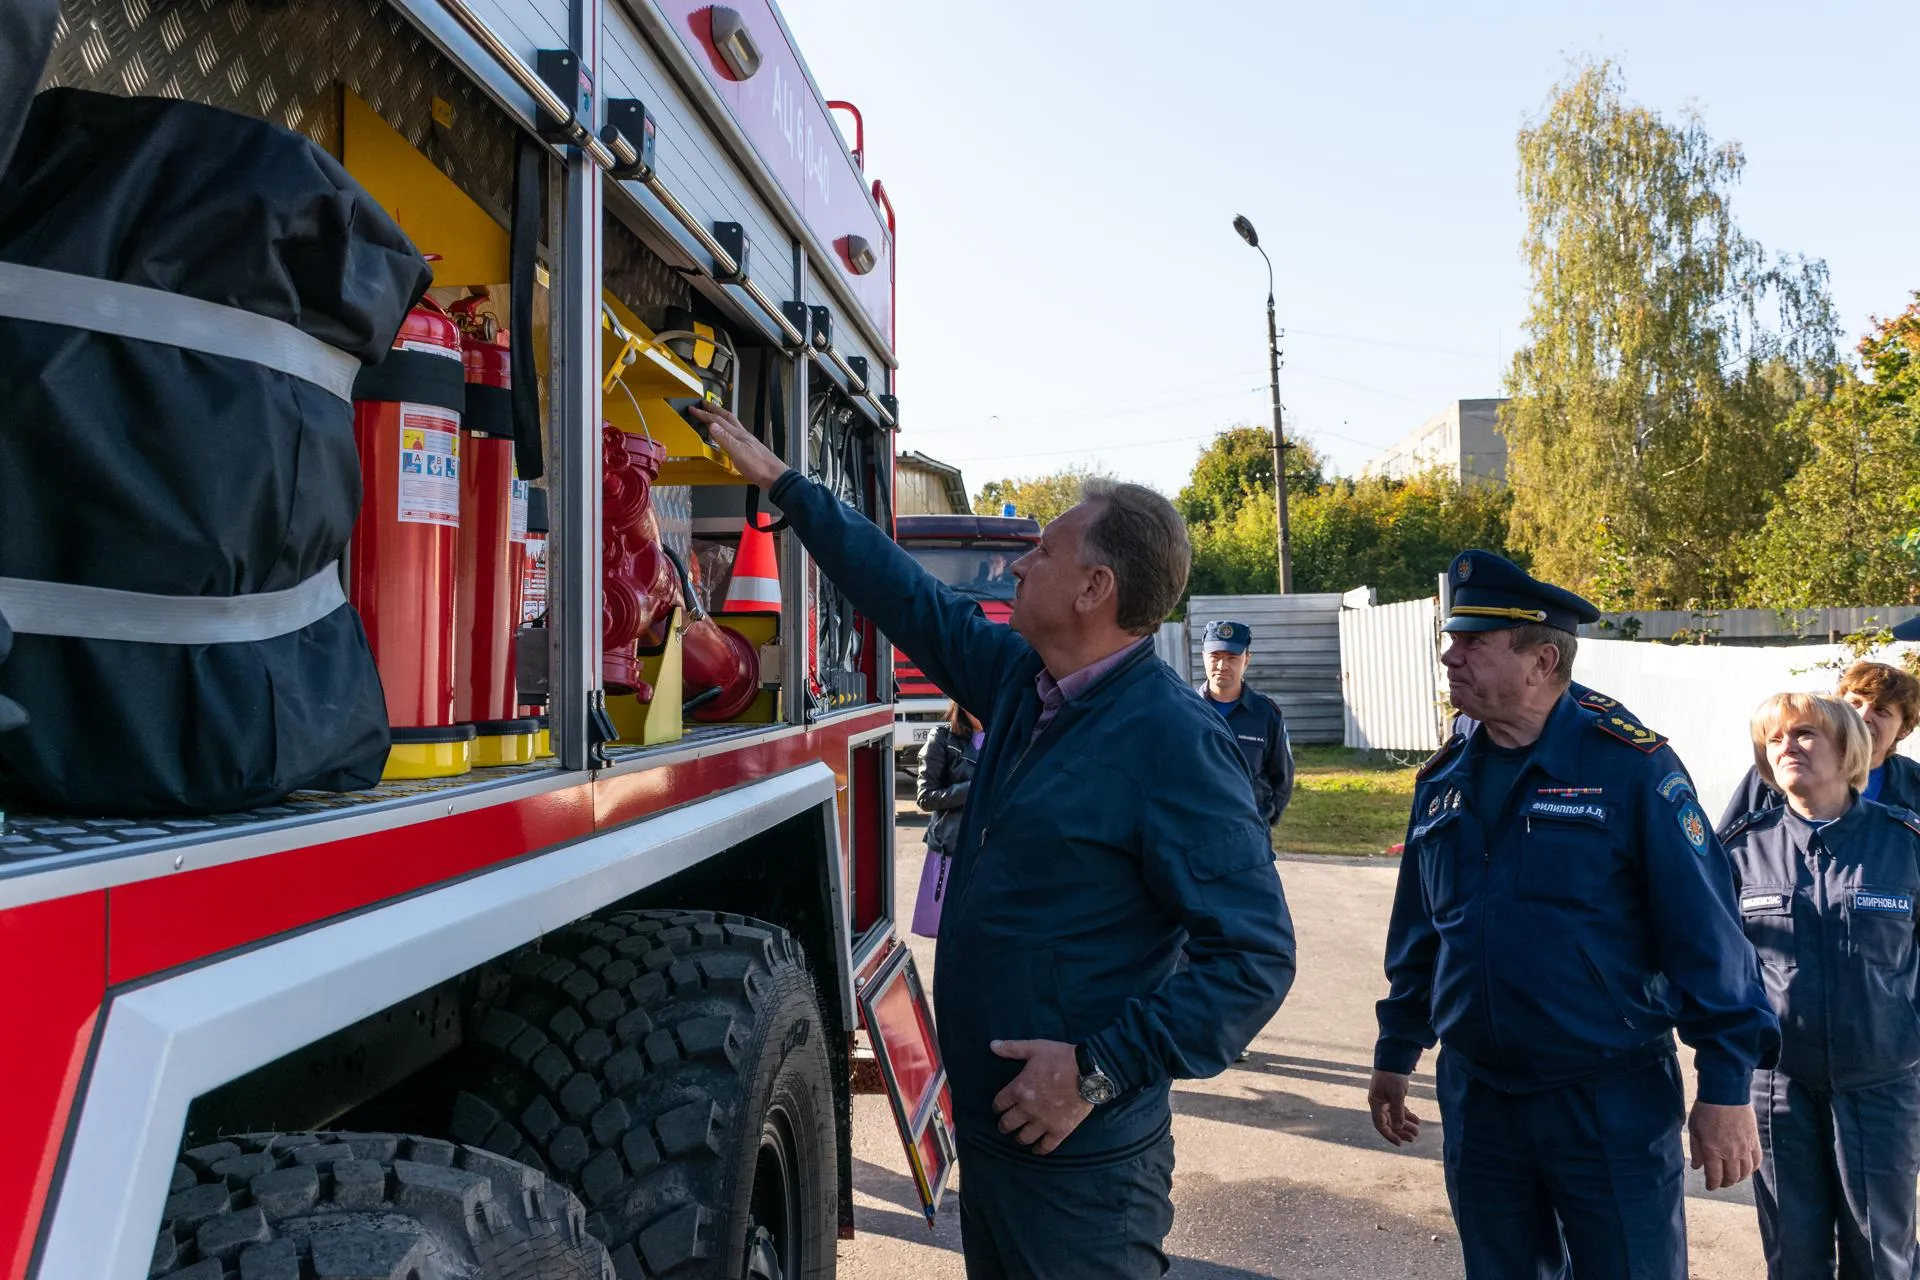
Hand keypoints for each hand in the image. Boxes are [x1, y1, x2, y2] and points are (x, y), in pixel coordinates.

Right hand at [688, 402, 787, 489]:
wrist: (774, 476)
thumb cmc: (758, 466)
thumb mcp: (738, 452)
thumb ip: (724, 439)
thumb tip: (712, 425)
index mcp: (738, 434)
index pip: (718, 420)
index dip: (704, 414)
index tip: (693, 409)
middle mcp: (742, 435)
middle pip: (726, 418)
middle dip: (714, 410)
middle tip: (704, 404)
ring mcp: (746, 441)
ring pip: (731, 424)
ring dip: (720, 417)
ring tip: (713, 414)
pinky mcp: (748, 449)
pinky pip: (734, 434)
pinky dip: (726, 429)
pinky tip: (726, 434)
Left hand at [990, 1039, 1092, 1155]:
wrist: (1088, 1071)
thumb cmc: (1060, 1058)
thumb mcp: (1034, 1048)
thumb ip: (1012, 1048)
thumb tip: (992, 1045)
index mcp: (1018, 1089)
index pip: (999, 1104)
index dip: (997, 1106)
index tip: (1000, 1107)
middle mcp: (1027, 1109)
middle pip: (1007, 1124)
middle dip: (1004, 1125)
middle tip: (1006, 1124)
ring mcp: (1043, 1122)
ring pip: (1023, 1138)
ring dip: (1019, 1137)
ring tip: (1020, 1134)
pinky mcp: (1059, 1131)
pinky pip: (1045, 1147)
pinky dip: (1039, 1149)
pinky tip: (1037, 1148)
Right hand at [1368, 1069, 1421, 1146]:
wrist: (1393, 1059)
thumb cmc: (1393, 1076)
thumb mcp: (1397, 1094)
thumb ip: (1397, 1111)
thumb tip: (1399, 1128)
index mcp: (1376, 1104)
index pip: (1381, 1125)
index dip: (1390, 1135)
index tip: (1400, 1143)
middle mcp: (1379, 1104)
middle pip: (1389, 1123)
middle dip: (1401, 1132)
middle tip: (1413, 1138)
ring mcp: (1385, 1100)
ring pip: (1395, 1117)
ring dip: (1405, 1125)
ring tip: (1417, 1132)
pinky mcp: (1392, 1096)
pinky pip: (1399, 1110)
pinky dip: (1407, 1116)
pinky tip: (1417, 1121)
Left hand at [1688, 1101, 1760, 1190]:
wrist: (1726, 1094)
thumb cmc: (1706, 1110)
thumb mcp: (1694, 1129)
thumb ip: (1696, 1150)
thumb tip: (1698, 1167)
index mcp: (1713, 1151)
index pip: (1715, 1177)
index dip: (1712, 1184)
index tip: (1710, 1186)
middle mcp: (1730, 1153)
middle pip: (1731, 1177)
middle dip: (1724, 1183)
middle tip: (1720, 1182)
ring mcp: (1745, 1148)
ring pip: (1745, 1172)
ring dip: (1738, 1178)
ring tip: (1732, 1177)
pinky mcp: (1754, 1142)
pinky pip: (1756, 1161)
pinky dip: (1752, 1169)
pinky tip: (1746, 1168)